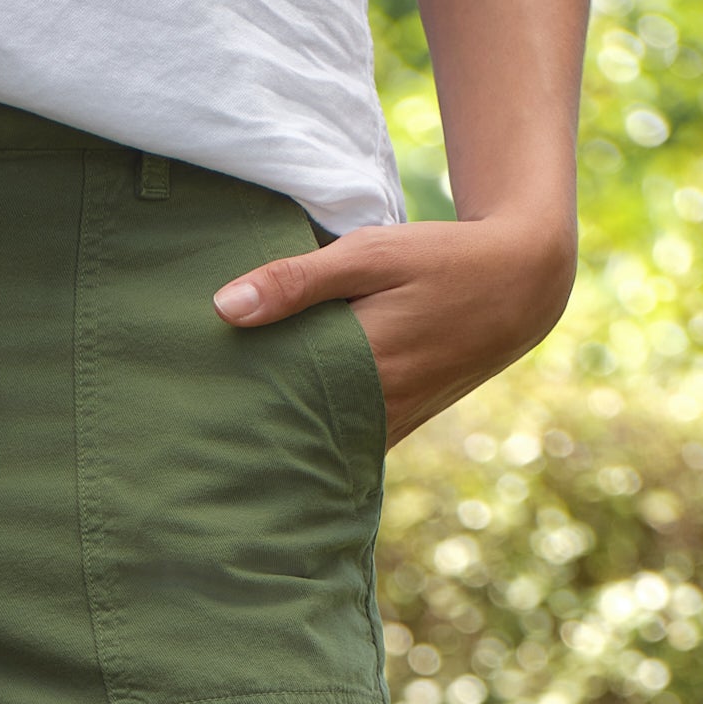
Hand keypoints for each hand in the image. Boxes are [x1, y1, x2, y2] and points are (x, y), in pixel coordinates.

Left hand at [212, 211, 576, 449]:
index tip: (182, 423)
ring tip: (217, 450)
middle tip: (184, 444)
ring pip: (319, 449)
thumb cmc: (440, 259)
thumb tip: (223, 309)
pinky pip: (345, 447)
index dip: (231, 418)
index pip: (278, 408)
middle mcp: (376, 411)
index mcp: (362, 369)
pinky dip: (313, 445)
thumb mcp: (370, 253)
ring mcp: (391, 426)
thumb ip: (297, 281)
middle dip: (246, 442)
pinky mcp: (400, 427)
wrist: (519, 283)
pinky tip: (274, 443)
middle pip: (293, 438)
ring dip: (280, 447)